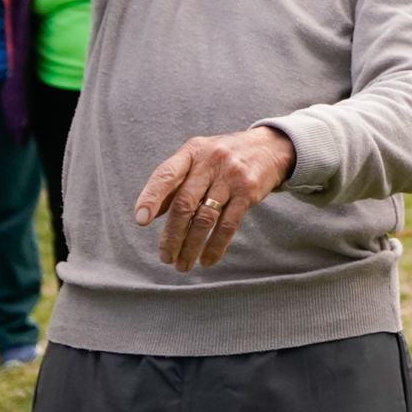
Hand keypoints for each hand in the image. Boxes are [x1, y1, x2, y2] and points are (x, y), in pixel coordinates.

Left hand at [134, 126, 295, 269]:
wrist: (271, 146)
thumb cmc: (224, 157)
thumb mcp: (198, 159)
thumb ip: (174, 182)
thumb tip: (150, 213)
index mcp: (192, 152)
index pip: (166, 175)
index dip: (151, 198)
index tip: (140, 221)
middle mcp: (210, 161)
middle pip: (184, 203)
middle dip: (172, 235)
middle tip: (165, 257)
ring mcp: (231, 176)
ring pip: (205, 218)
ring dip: (190, 246)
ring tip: (182, 265)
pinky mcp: (249, 191)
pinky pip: (228, 224)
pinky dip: (215, 246)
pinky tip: (207, 260)